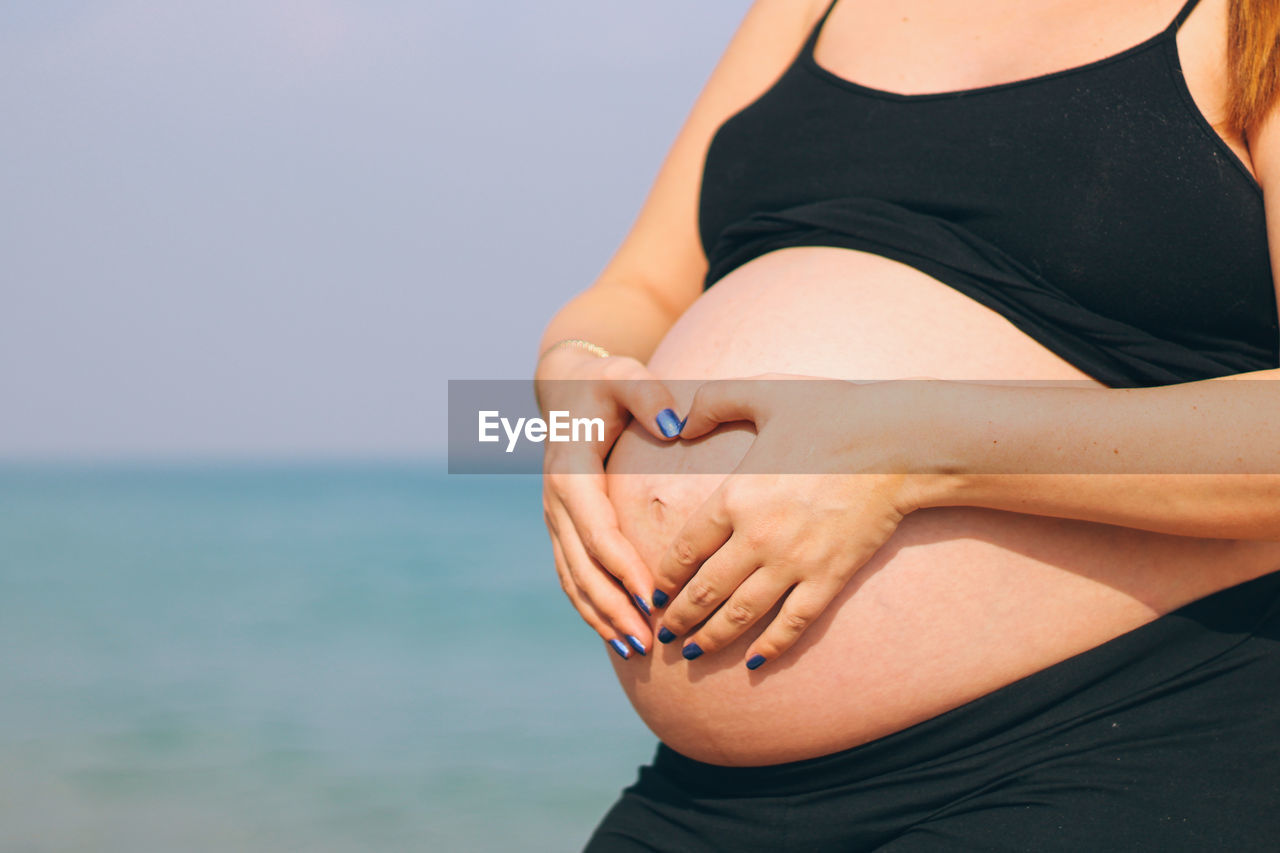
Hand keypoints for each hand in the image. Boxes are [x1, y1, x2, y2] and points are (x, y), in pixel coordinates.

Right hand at [537, 344, 683, 659]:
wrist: (565, 389)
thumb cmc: (604, 383)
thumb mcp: (625, 378)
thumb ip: (650, 397)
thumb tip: (676, 425)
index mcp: (571, 471)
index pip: (596, 530)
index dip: (622, 567)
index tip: (652, 598)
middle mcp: (556, 501)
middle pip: (582, 567)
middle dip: (613, 607)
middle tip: (648, 641)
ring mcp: (555, 519)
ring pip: (573, 579)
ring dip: (601, 617)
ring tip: (636, 650)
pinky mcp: (562, 529)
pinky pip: (573, 577)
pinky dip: (592, 608)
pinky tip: (618, 634)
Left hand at [651, 375, 940, 668]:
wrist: (899, 443)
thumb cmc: (832, 411)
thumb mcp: (765, 393)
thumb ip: (713, 402)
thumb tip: (678, 424)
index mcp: (736, 496)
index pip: (686, 549)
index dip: (665, 576)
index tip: (654, 592)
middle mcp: (758, 537)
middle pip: (706, 590)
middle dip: (680, 617)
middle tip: (662, 635)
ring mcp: (795, 562)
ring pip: (742, 614)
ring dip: (711, 638)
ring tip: (691, 654)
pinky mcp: (830, 577)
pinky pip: (793, 623)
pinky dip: (771, 646)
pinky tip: (753, 662)